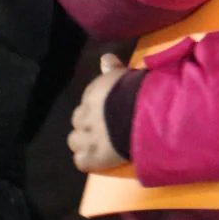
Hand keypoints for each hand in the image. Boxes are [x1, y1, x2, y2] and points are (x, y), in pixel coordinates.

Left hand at [68, 54, 129, 172]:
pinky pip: (81, 161)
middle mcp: (85, 114)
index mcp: (92, 94)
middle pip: (77, 121)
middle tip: (104, 130)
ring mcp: (86, 137)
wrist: (143, 116)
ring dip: (84, 144)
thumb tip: (105, 57)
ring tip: (100, 146)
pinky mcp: (92, 158)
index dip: (97, 110)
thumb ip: (113, 69)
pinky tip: (99, 160)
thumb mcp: (127, 76)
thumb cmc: (139, 93)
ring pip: (74, 142)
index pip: (86, 103)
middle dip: (87, 126)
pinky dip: (89, 161)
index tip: (108, 112)